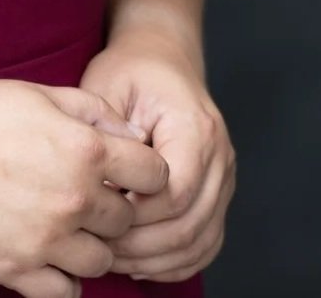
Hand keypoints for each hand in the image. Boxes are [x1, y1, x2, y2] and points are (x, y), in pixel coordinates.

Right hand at [0, 79, 172, 297]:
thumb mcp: (36, 94)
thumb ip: (92, 111)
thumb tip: (131, 137)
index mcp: (84, 151)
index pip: (156, 176)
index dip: (145, 174)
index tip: (126, 174)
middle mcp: (73, 199)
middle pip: (128, 221)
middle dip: (113, 209)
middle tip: (83, 197)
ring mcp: (46, 240)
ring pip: (102, 262)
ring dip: (90, 246)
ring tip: (63, 227)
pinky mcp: (17, 270)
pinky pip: (66, 293)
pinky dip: (63, 279)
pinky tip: (47, 256)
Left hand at [77, 33, 233, 282]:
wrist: (162, 58)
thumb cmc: (130, 72)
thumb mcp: (108, 89)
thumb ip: (105, 137)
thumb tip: (104, 191)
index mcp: (195, 128)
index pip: (174, 193)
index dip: (134, 217)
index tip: (95, 219)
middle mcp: (220, 156)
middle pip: (189, 224)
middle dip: (140, 246)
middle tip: (97, 249)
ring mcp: (225, 179)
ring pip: (200, 242)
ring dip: (155, 260)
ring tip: (112, 259)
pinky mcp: (219, 195)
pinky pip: (206, 244)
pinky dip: (174, 262)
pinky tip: (139, 262)